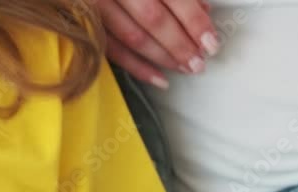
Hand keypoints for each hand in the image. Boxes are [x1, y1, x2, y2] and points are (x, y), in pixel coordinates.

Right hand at [93, 0, 219, 87]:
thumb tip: (203, 10)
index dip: (194, 21)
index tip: (210, 41)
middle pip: (154, 19)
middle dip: (180, 44)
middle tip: (199, 62)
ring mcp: (98, 7)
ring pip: (134, 37)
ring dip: (163, 57)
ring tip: (185, 68)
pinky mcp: (87, 25)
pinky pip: (113, 51)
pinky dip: (137, 68)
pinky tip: (159, 79)